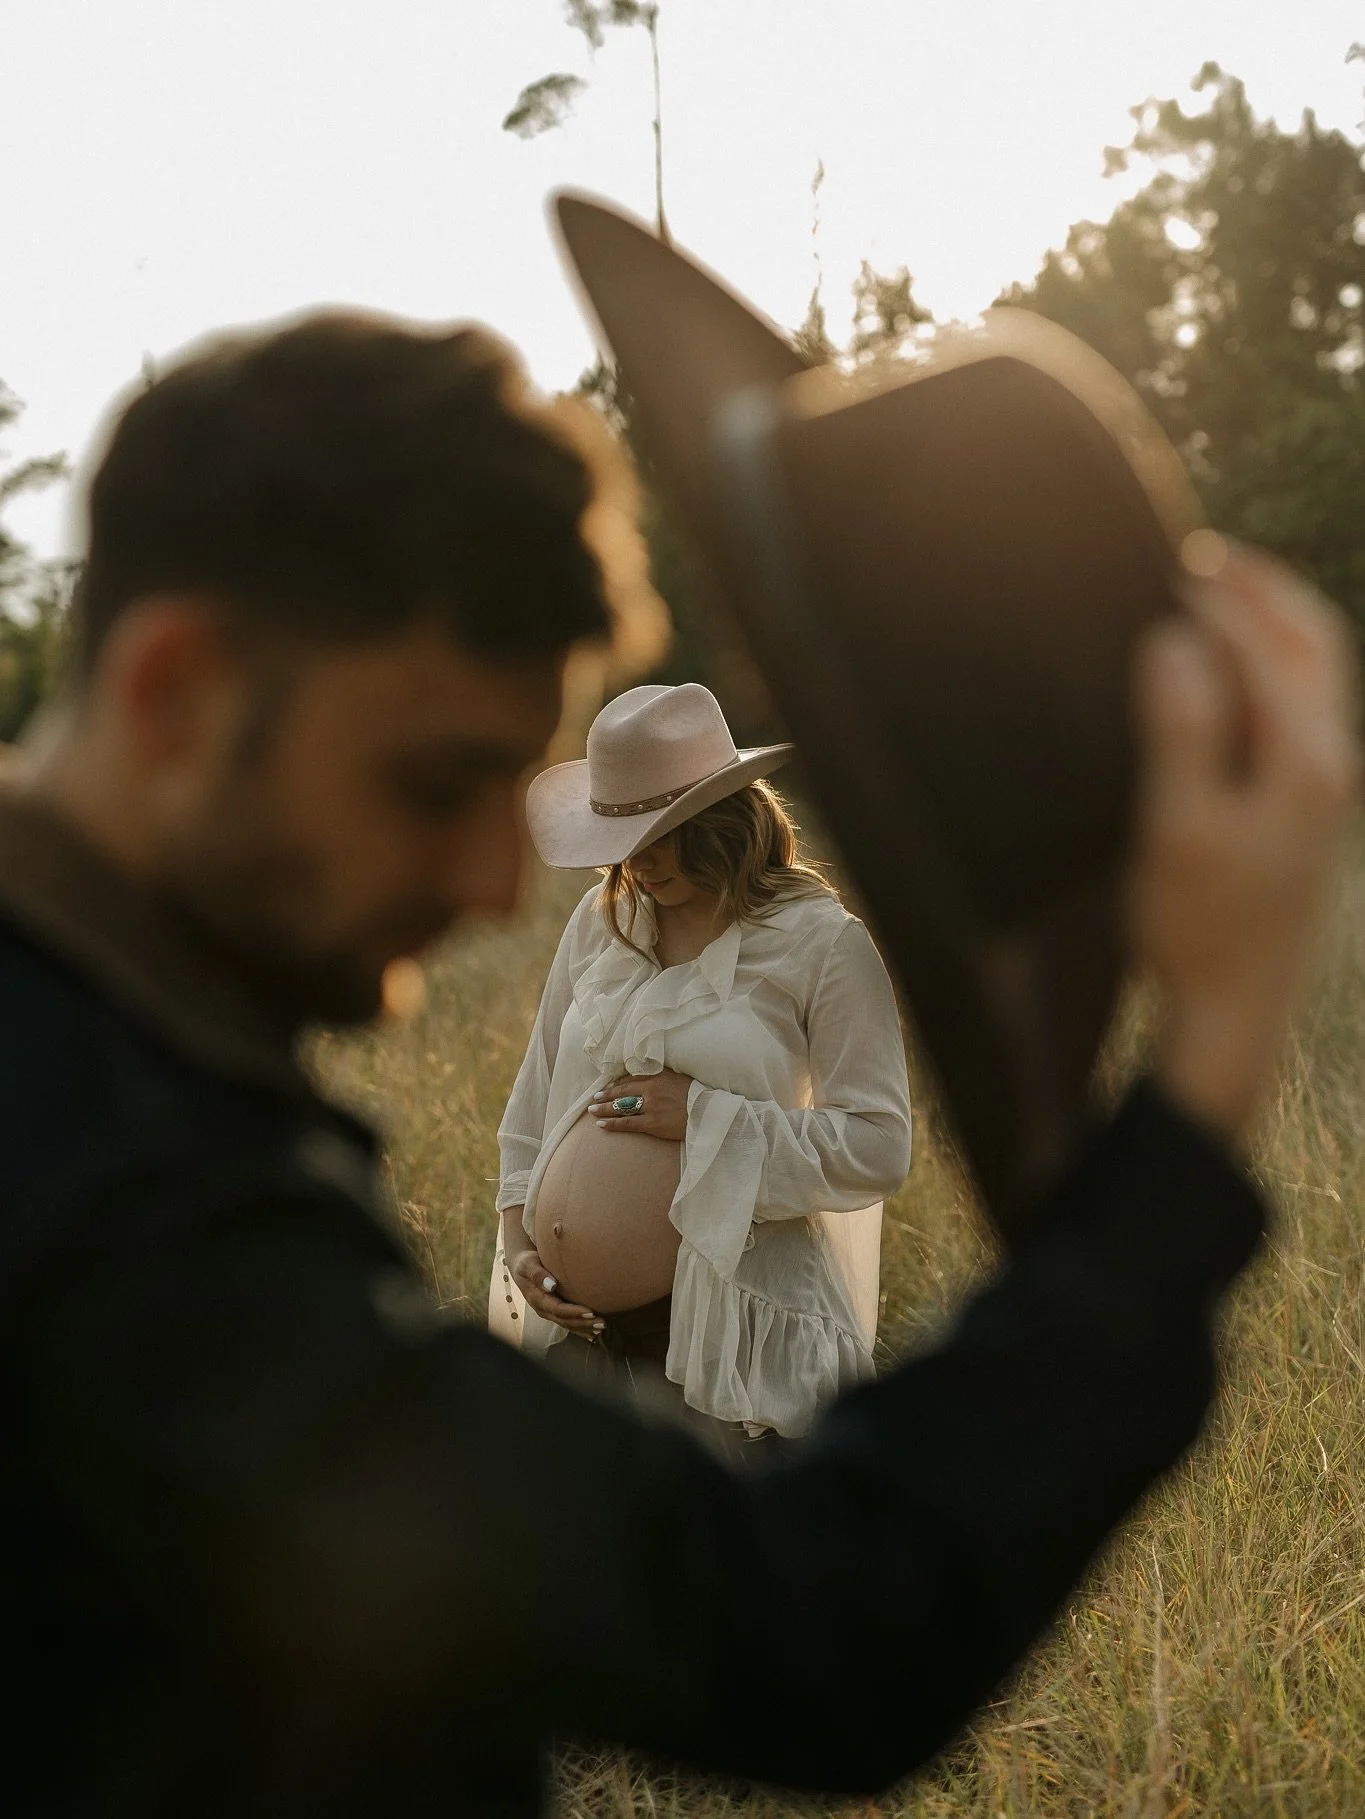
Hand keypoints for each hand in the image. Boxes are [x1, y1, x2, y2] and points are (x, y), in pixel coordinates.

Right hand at [506, 1243, 603, 1336]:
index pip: (558, 1309)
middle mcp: (544, 1309)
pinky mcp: (554, 1311)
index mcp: (538, 1299)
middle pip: (565, 1320)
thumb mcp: (528, 1265)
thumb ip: (538, 1274)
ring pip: (568, 1324)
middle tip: (602, 1323)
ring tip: (601, 1329)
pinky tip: (593, 1334)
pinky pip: (568, 1323)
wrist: (522, 1267)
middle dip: (584, 1324)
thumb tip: (551, 1285)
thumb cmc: (527, 1263)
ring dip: (585, 1328)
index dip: (574, 1312)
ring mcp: (549, 1312)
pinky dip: (581, 1329)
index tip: (591, 1311)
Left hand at [588, 1069, 693, 1139]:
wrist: (708, 1113)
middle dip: (606, 1095)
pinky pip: (627, 1123)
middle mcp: (651, 1089)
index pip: (631, 1079)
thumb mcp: (679, 1079)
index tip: (609, 1087)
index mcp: (658, 1076)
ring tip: (592, 1110)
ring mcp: (651, 1107)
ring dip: (604, 1109)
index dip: (617, 1084)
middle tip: (594, 1098)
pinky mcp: (652, 1123)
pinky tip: (601, 1124)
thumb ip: (663, 1076)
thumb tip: (648, 1075)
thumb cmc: (697, 1096)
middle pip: (622, 1092)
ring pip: (620, 1107)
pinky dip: (612, 1123)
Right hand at [1128, 542, 1359, 1143]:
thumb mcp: (1175, 828)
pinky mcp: (1311, 809)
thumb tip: (1175, 644)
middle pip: (1314, 644)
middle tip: (1204, 556)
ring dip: (1272, 623)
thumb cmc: (1197, 926)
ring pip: (1317, 673)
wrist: (1236, 1009)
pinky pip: (1304, 705)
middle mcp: (1332, 765)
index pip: (1265, 651)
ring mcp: (1328, 788)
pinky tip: (1228, 673)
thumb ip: (1180, 730)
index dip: (1218, 604)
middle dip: (1263, 591)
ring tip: (1218, 594)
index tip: (1168, 569)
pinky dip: (1272, 665)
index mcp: (1305, 762)